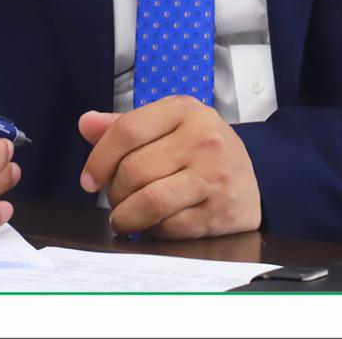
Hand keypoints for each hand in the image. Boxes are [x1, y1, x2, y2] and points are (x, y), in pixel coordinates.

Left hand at [77, 97, 261, 239]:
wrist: (255, 178)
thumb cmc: (202, 151)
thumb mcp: (169, 126)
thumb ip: (126, 126)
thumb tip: (86, 123)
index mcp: (184, 110)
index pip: (127, 130)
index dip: (99, 159)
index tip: (89, 181)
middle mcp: (202, 139)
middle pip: (133, 170)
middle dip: (114, 192)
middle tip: (116, 199)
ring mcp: (212, 176)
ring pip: (149, 202)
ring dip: (126, 216)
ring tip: (125, 217)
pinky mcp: (218, 211)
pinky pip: (169, 228)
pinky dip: (152, 231)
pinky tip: (154, 224)